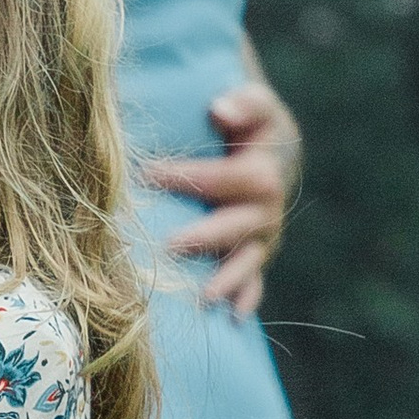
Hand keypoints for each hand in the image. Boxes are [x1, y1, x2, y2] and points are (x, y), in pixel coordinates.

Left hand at [144, 78, 297, 319]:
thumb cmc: (251, 121)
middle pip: (242, 225)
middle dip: (207, 236)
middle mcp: (268, 208)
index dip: (192, 175)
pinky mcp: (256, 254)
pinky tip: (232, 318)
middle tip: (170, 246)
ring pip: (248, 260)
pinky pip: (254, 281)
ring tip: (203, 298)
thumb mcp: (255, 103)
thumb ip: (244, 101)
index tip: (148, 173)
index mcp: (264, 170)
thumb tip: (219, 108)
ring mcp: (264, 237)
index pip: (228, 177)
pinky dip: (245, 298)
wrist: (271, 147)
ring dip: (227, 279)